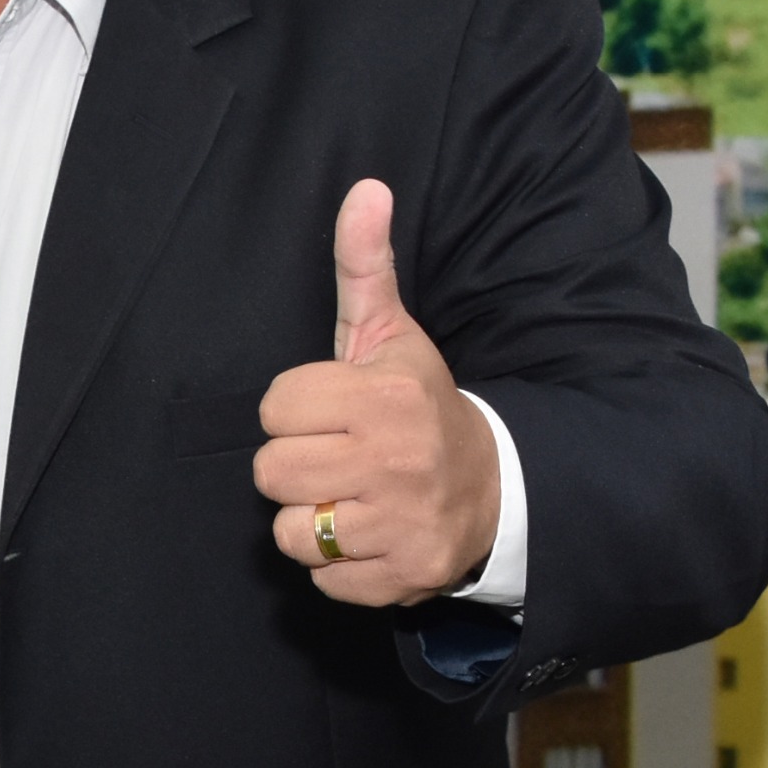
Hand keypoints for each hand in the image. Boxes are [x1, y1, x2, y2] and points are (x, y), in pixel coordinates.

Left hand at [252, 178, 500, 607]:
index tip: (330, 411)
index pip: (274, 408)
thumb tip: (364, 188)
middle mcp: (394, 460)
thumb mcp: (393, 334)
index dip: (293, 411)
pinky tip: (369, 535)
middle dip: (295, 466)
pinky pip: (322, 579)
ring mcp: (400, 523)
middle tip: (334, 457)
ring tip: (349, 497)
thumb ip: (365, 266)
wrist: (496, 487)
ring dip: (311, 520)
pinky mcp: (403, 577)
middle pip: (271, 471)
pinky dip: (338, 566)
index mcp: (384, 396)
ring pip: (290, 531)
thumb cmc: (420, 406)